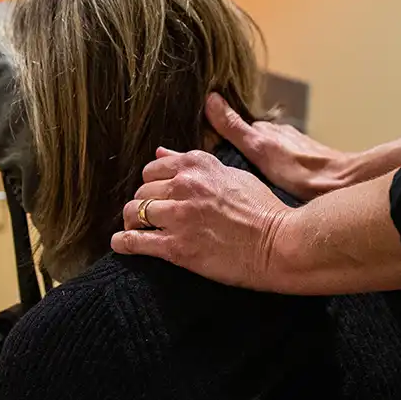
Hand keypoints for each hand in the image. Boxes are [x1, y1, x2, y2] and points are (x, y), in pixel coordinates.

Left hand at [111, 148, 293, 290]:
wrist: (280, 243)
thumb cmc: (263, 209)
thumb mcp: (232, 174)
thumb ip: (194, 163)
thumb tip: (160, 152)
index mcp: (197, 165)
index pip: (153, 169)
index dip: (152, 184)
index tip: (157, 196)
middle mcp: (184, 186)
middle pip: (141, 191)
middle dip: (143, 203)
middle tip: (150, 217)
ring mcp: (178, 217)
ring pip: (134, 212)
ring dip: (132, 222)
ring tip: (137, 230)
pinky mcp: (176, 247)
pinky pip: (134, 241)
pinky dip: (123, 243)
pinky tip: (120, 244)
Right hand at [206, 93, 352, 200]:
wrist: (342, 185)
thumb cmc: (301, 172)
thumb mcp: (259, 149)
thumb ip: (234, 128)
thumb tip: (211, 99)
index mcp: (267, 130)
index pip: (236, 129)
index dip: (220, 139)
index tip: (207, 154)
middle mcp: (281, 136)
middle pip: (251, 141)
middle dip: (238, 153)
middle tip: (224, 172)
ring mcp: (294, 150)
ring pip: (267, 154)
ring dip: (256, 164)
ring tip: (244, 183)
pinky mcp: (305, 166)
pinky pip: (281, 166)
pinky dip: (272, 174)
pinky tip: (270, 188)